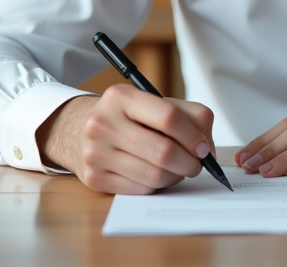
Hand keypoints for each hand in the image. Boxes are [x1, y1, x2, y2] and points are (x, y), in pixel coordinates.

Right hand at [36, 84, 214, 194]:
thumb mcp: (154, 103)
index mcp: (121, 97)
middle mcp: (103, 123)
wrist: (78, 130)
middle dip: (190, 162)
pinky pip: (141, 189)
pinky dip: (158, 185)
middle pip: (163, 152)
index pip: (168, 117)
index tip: (204, 147)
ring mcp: (96, 153)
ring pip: (155, 175)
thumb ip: (189, 116)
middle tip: (197, 164)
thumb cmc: (127, 116)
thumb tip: (208, 149)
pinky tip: (156, 174)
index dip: (194, 136)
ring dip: (176, 176)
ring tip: (177, 168)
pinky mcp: (94, 178)